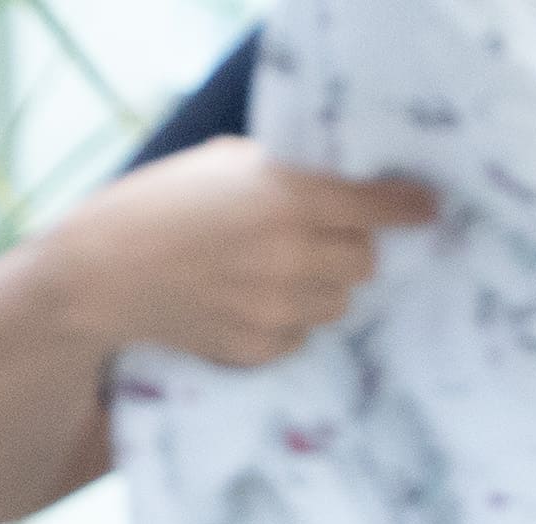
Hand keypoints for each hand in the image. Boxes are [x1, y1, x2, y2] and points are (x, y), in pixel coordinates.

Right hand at [45, 148, 440, 372]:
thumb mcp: (228, 164)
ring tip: (281, 273)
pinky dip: (290, 321)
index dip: (408, 208)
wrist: (105, 273)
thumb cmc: (163, 204)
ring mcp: (275, 307)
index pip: (374, 208)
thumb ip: (288, 177)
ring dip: (324, 289)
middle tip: (322, 241)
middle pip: (365, 263)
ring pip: (340, 304)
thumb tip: (343, 196)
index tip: (430, 210)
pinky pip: (304, 336)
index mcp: (286, 197)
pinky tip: (251, 302)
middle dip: (351, 251)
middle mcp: (290, 254)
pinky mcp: (259, 347)